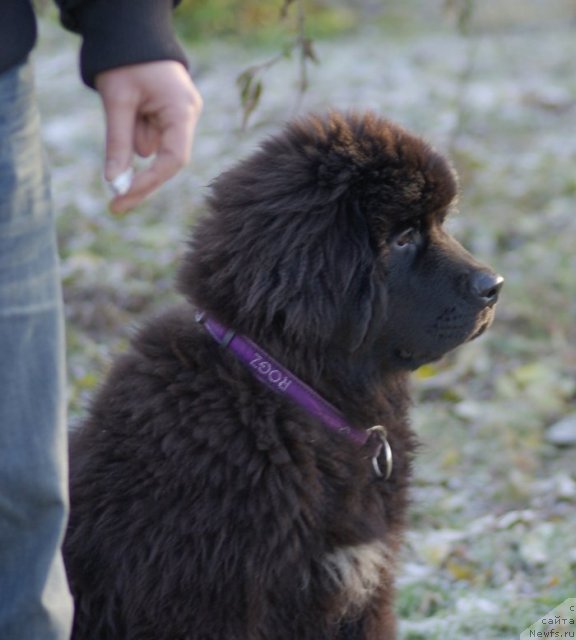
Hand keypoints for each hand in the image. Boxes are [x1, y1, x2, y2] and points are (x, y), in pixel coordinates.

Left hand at [95, 61, 202, 213]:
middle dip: (141, 181)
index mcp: (182, 110)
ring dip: (133, 143)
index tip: (123, 198)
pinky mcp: (171, 116)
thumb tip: (114, 182)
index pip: (173, 159)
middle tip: (115, 205)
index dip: (150, 182)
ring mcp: (182, 117)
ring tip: (124, 103)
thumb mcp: (117, 99)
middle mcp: (188, 116)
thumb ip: (118, 142)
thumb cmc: (126, 59)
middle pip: (168, 162)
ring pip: (155, 149)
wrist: (133, 30)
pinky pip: (152, 137)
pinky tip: (131, 105)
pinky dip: (136, 134)